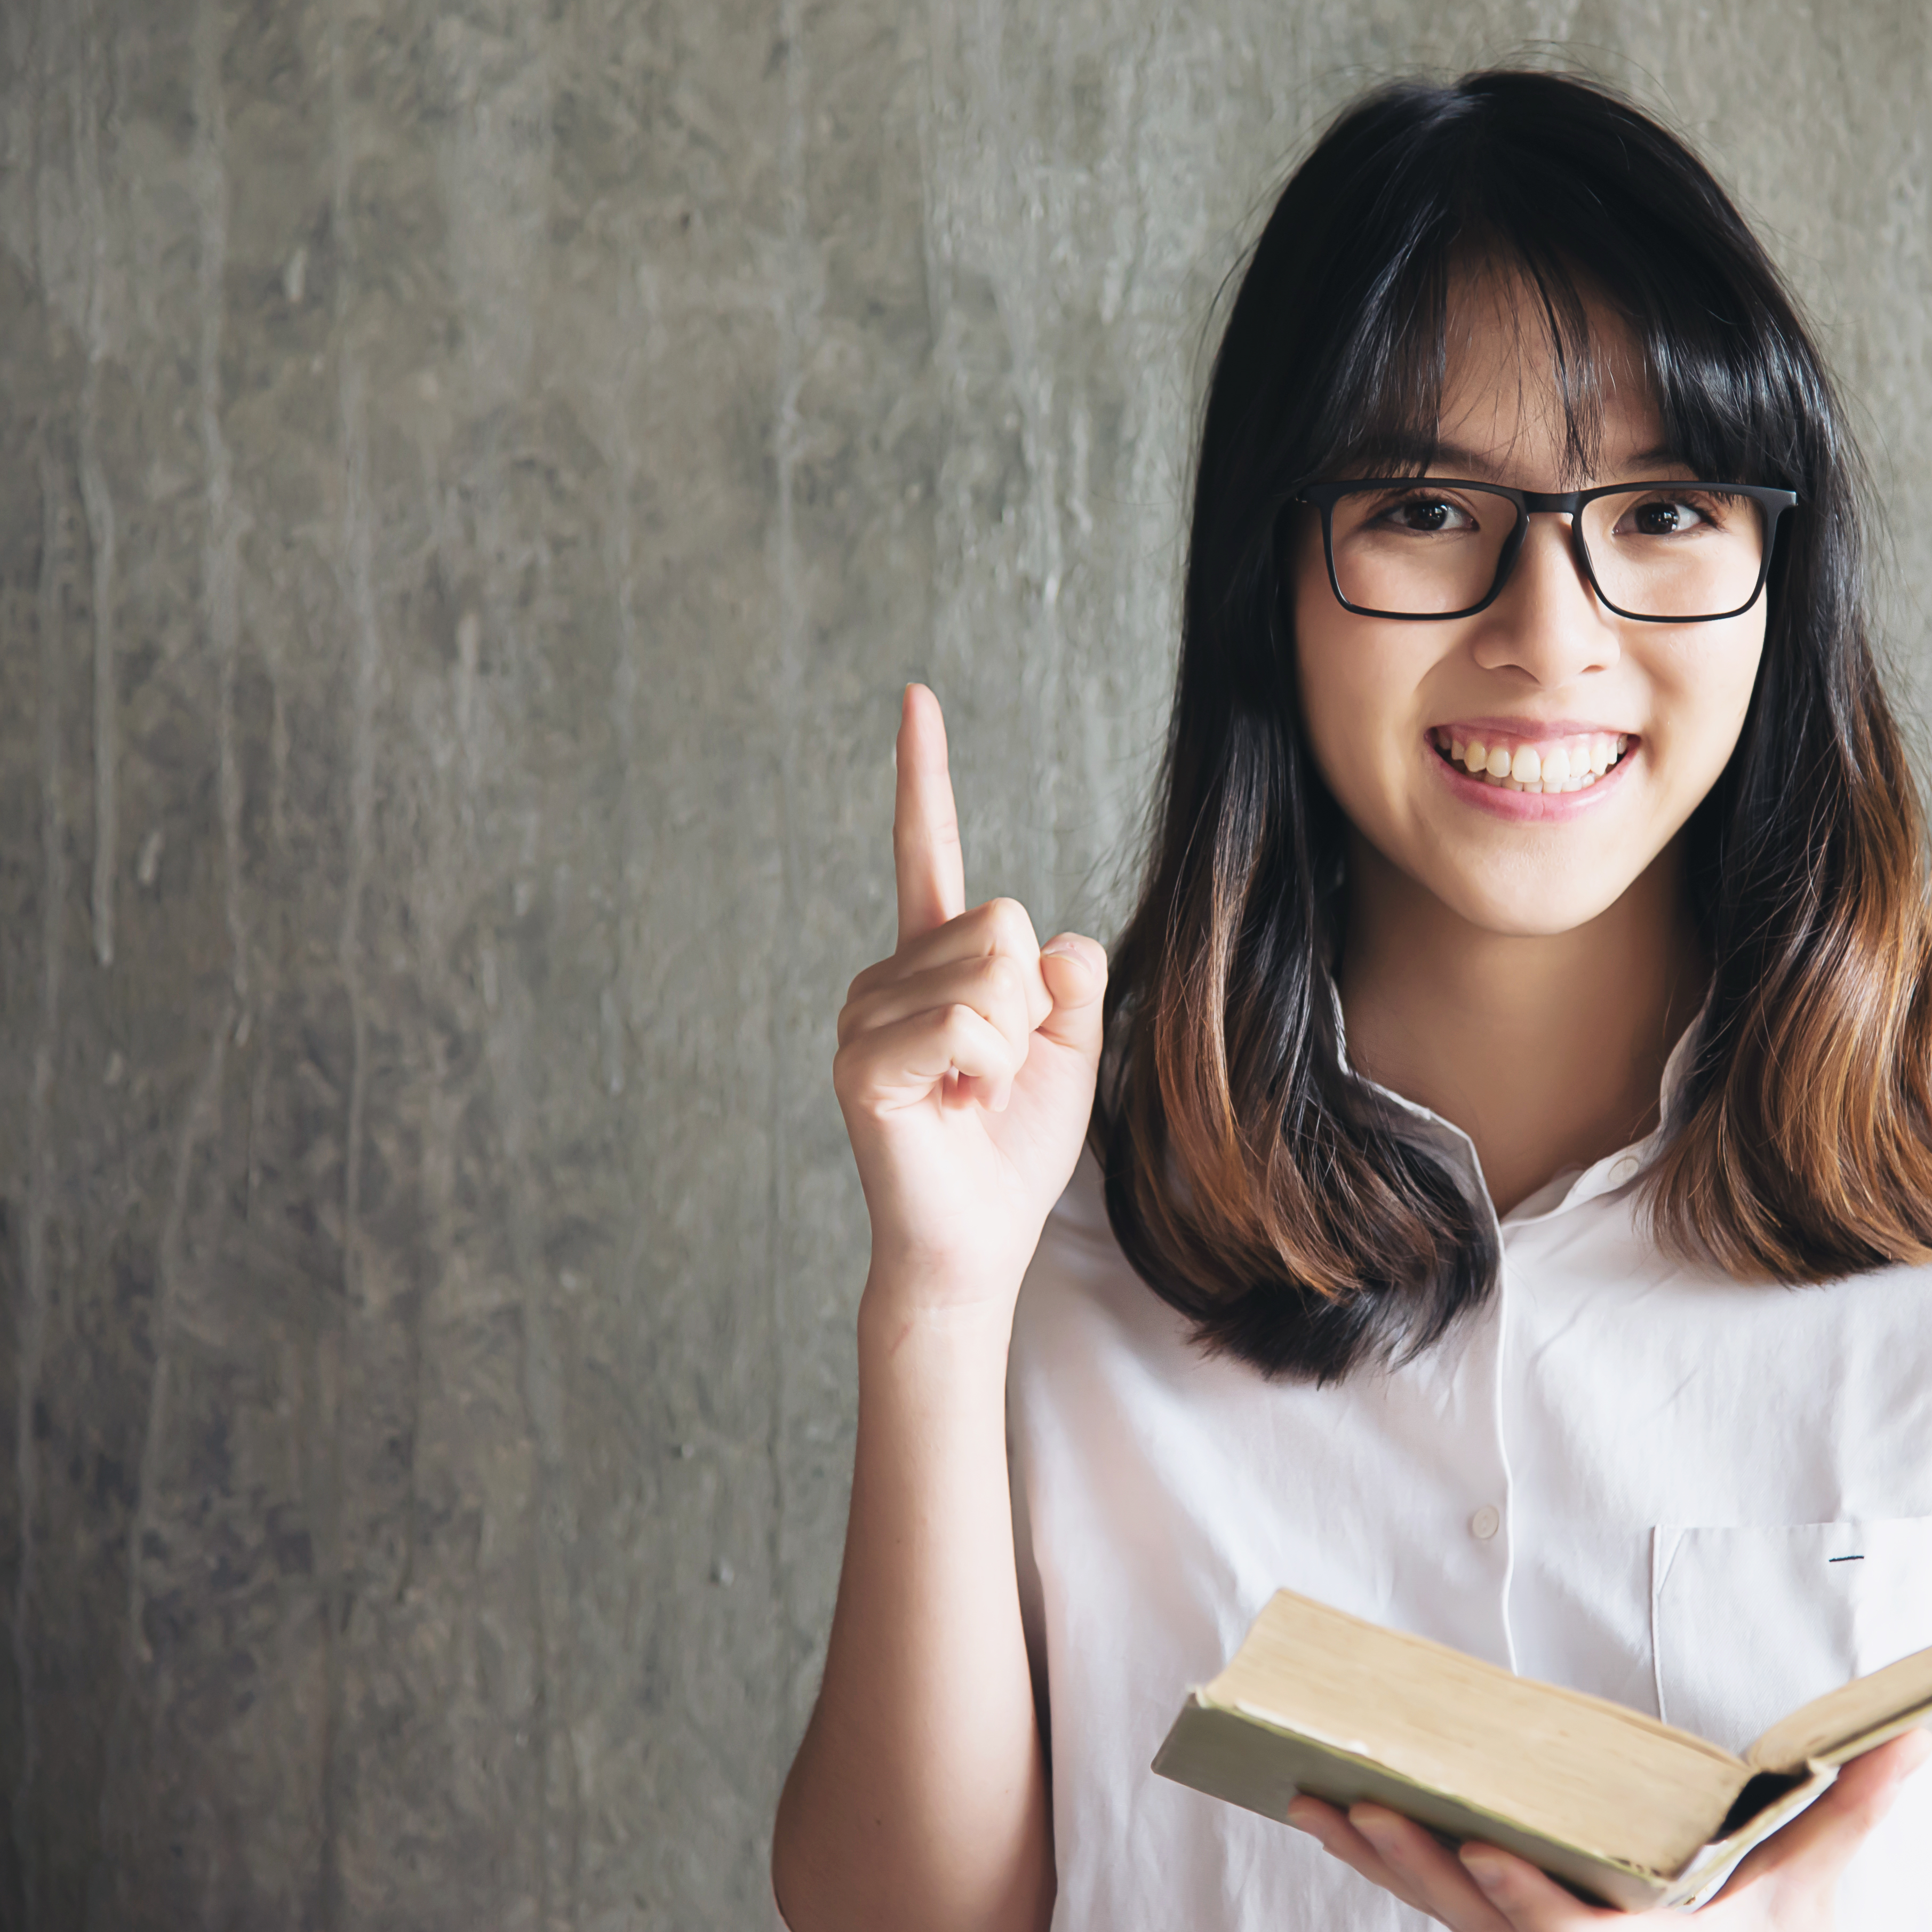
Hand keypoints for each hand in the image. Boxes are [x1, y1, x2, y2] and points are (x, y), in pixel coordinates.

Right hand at [832, 683, 1108, 1317]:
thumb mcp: (1071, 1046)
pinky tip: (953, 1107)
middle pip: (1002, 923)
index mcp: (933, 962)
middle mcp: (886, 975)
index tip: (916, 695)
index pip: (926, 849)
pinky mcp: (861, 1062)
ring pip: (991, 974)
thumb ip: (1070, 978)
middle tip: (992, 1076)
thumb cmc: (1016, 1147)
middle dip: (1029, 1009)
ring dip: (1009, 1048)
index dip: (923, 776)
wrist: (982, 1235)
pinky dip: (987, 1071)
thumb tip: (1048, 943)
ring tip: (970, 1096)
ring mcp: (863, 1015)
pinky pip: (966, 1023)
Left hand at [1284, 1733, 1931, 1931]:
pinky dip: (1388, 1864)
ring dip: (1376, 1860)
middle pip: (1477, 1917)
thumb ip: (1855, 1811)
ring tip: (1309, 1799)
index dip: (1522, 1899)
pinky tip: (1338, 1820)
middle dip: (1410, 1862)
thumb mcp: (1819, 1888)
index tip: (1474, 1849)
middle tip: (1345, 1799)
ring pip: (1442, 1911)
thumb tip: (1916, 1735)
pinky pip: (1441, 1904)